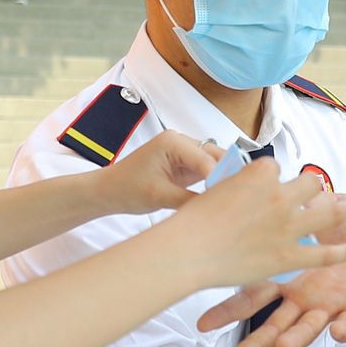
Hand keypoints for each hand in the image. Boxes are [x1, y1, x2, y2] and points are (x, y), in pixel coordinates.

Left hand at [100, 130, 220, 216]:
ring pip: (215, 162)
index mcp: (172, 142)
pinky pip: (207, 170)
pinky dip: (214, 182)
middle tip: (236, 196)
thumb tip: (216, 204)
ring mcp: (184, 152)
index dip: (220, 176)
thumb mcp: (160, 196)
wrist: (109, 190)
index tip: (230, 195)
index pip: (206, 158)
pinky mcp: (185, 164)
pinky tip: (218, 196)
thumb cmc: (126, 188)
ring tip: (229, 198)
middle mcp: (180, 142)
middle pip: (216, 155)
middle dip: (227, 173)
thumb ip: (190, 199)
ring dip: (223, 177)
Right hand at [148, 158, 345, 298]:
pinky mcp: (290, 255)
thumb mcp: (214, 190)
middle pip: (310, 182)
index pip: (278, 168)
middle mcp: (280, 194)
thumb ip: (235, 186)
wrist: (187, 251)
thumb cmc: (191, 222)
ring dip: (337, 209)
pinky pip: (326, 253)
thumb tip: (241, 189)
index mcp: (261, 173)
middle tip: (307, 199)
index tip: (270, 187)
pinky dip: (343, 251)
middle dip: (310, 189)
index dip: (275, 179)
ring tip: (343, 210)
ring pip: (329, 208)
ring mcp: (289, 224)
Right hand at [203, 201, 345, 346]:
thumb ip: (289, 212)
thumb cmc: (342, 221)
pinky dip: (343, 328)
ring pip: (308, 328)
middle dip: (258, 342)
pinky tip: (336, 332)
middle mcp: (303, 297)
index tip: (205, 324)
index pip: (252, 297)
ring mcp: (329, 305)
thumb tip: (264, 193)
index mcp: (285, 275)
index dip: (230, 312)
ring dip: (297, 337)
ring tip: (283, 346)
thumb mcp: (310, 210)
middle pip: (275, 325)